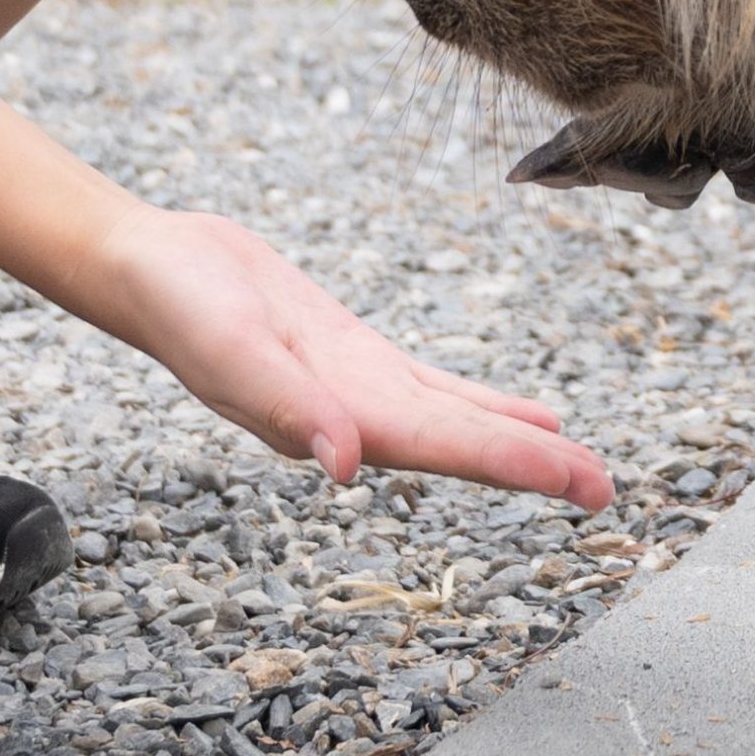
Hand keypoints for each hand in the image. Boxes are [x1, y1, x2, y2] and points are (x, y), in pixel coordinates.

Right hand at [87, 206, 614, 509]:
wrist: (147, 265)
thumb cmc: (179, 305)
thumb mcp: (232, 350)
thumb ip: (288, 408)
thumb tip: (348, 467)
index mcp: (336, 423)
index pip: (443, 448)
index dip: (513, 464)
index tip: (576, 482)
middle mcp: (357, 418)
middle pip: (464, 444)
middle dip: (536, 467)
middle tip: (607, 490)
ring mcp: (360, 391)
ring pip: (459, 422)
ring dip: (522, 444)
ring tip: (585, 466)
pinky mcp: (357, 358)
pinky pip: (439, 389)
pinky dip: (487, 406)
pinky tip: (533, 416)